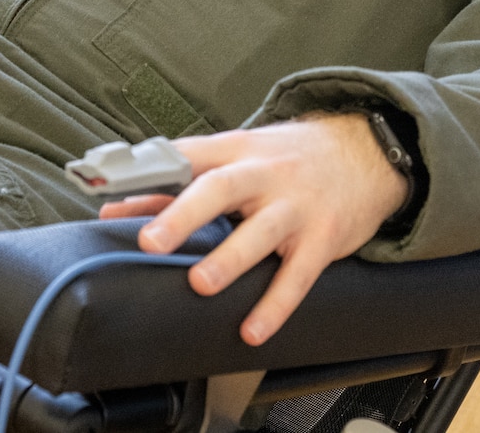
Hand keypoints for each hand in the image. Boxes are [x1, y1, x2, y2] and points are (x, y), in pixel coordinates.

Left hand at [98, 113, 409, 345]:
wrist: (368, 151)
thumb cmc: (291, 157)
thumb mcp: (242, 155)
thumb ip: (182, 179)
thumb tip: (117, 203)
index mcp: (238, 149)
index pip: (187, 156)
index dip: (147, 174)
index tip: (111, 195)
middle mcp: (266, 173)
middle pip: (221, 187)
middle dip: (184, 214)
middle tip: (152, 242)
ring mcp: (297, 205)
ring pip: (261, 231)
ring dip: (230, 258)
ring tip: (202, 283)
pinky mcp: (324, 237)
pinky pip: (299, 275)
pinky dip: (276, 305)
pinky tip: (253, 329)